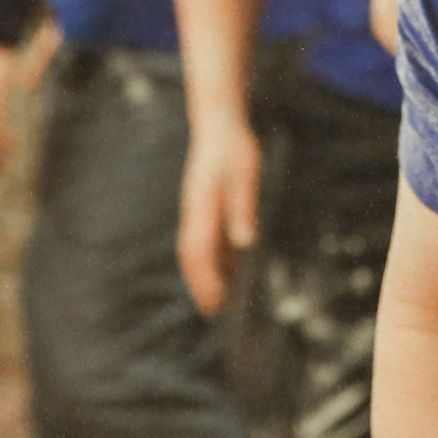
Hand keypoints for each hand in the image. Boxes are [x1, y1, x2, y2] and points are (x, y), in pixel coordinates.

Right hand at [177, 109, 260, 314]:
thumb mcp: (245, 175)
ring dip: (207, 276)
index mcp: (201, 207)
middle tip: (215, 315)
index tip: (216, 304)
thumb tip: (245, 243)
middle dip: (201, 286)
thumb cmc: (234, 147)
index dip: (204, 280)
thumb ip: (243, 208)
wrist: (219, 122)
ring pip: (197, 251)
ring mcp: (198, 212)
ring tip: (223, 303)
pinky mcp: (206, 208)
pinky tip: (235, 271)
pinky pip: (208, 241)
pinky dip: (217, 260)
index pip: (197, 252)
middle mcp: (194, 214)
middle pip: (192, 258)